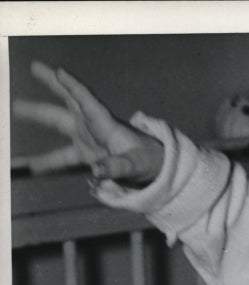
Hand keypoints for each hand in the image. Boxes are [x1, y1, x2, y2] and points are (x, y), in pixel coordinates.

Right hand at [13, 61, 163, 183]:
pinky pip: (60, 157)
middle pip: (68, 101)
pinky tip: (30, 167)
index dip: (74, 86)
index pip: (87, 100)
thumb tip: (97, 171)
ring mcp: (86, 138)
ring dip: (37, 115)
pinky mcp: (84, 154)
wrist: (150, 167)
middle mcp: (92, 126)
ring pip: (58, 122)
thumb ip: (117, 168)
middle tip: (34, 66)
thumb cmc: (146, 160)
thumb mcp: (135, 165)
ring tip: (15, 108)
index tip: (60, 72)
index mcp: (105, 123)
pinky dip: (46, 162)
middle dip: (52, 83)